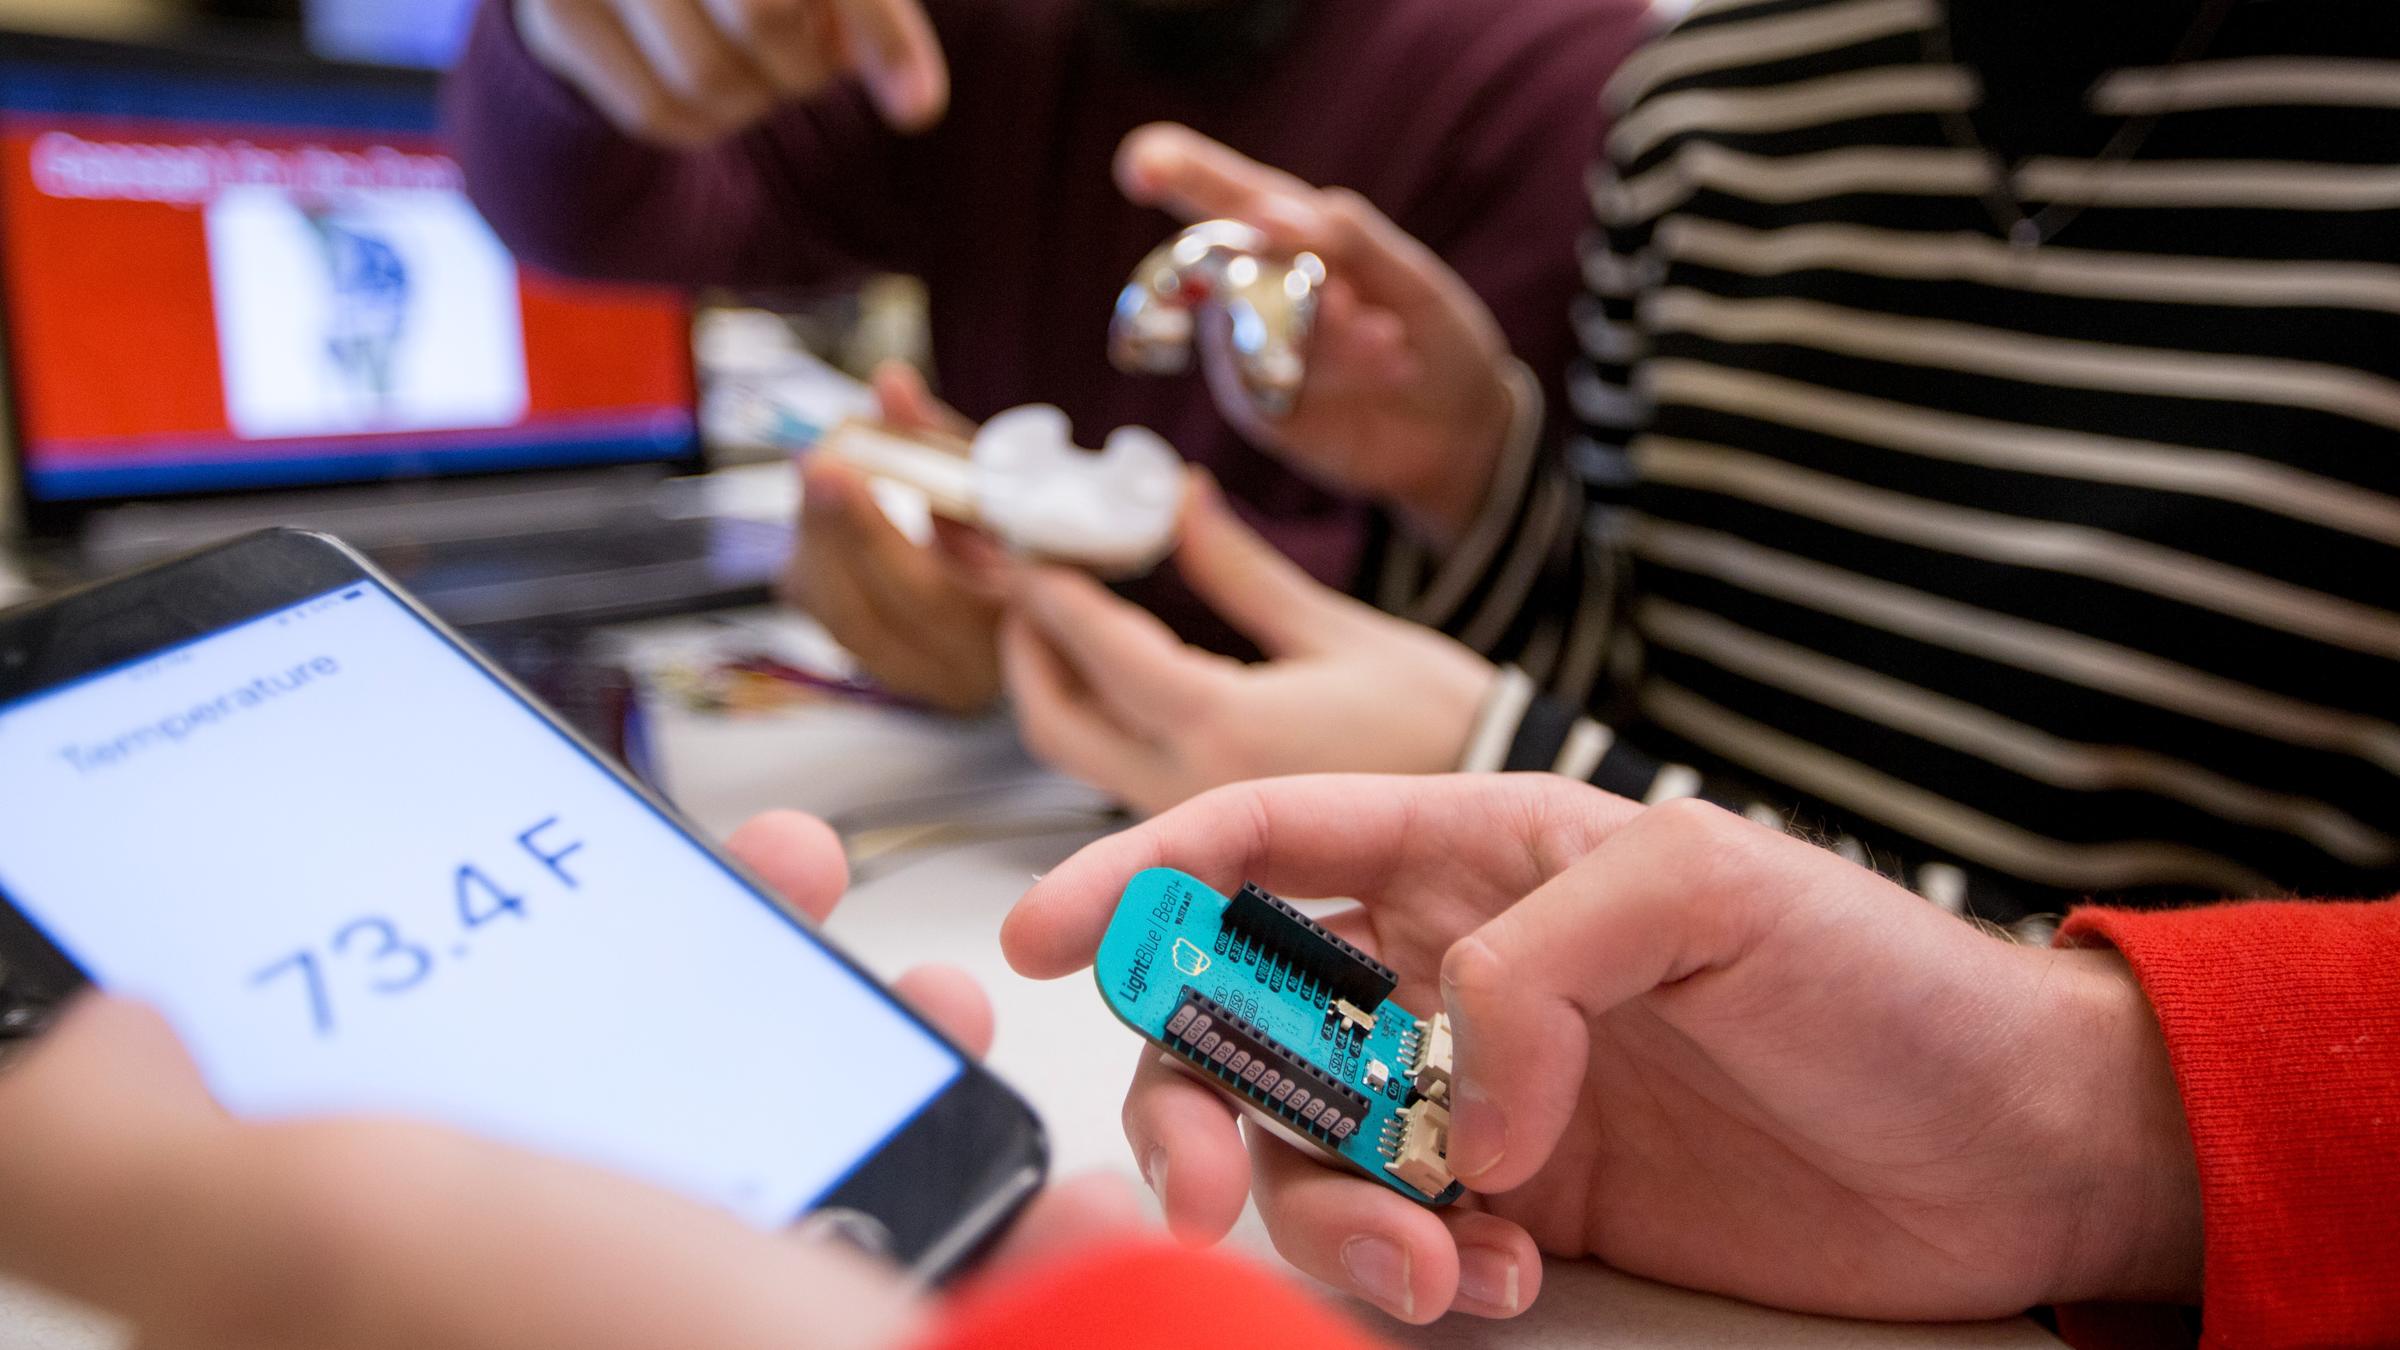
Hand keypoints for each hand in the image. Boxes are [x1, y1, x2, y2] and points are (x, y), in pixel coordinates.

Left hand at [0, 811, 1145, 1349]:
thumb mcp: (342, 1248)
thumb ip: (147, 1163)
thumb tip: (76, 1048)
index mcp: (378, 1306)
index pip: (294, 1131)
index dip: (330, 972)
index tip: (396, 847)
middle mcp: (532, 1308)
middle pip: (531, 1086)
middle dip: (613, 928)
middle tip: (686, 848)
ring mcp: (699, 1302)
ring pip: (708, 1096)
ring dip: (781, 969)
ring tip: (827, 903)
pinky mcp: (846, 1287)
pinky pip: (864, 1140)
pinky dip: (908, 1055)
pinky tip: (936, 1022)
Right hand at [516, 0, 947, 144]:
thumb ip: (876, 17)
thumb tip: (918, 111)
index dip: (871, 27)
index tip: (899, 82)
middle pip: (758, 20)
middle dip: (807, 59)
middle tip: (812, 46)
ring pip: (707, 81)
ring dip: (762, 97)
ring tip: (765, 60)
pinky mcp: (553, 19)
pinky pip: (658, 116)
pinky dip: (710, 123)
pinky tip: (723, 84)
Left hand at [780, 362, 1010, 713]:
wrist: (1039, 599)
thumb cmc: (1029, 535)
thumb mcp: (1002, 489)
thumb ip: (943, 441)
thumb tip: (889, 383)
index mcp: (1006, 633)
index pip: (925, 594)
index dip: (870, 533)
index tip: (835, 467)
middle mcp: (954, 673)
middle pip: (864, 615)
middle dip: (830, 530)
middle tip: (815, 460)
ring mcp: (912, 677)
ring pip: (835, 617)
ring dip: (817, 539)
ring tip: (820, 470)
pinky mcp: (876, 663)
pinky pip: (827, 615)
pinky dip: (817, 555)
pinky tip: (823, 508)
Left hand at [999, 478, 1495, 815]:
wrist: (1501, 810)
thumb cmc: (1442, 721)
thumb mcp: (1337, 629)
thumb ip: (1238, 568)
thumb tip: (1179, 499)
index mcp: (1222, 727)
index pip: (1097, 648)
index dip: (1047, 588)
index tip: (1025, 541)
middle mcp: (1189, 787)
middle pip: (1054, 723)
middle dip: (1028, 649)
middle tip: (1028, 584)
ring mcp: (1196, 820)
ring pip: (1079, 757)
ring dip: (1059, 687)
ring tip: (1066, 621)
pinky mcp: (1213, 833)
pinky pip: (1123, 777)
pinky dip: (1104, 720)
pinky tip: (1125, 674)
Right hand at [1003, 776, 2205, 1323]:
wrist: (2009, 1148)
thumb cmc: (1886, 980)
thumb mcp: (1717, 891)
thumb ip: (1542, 957)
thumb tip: (1453, 1095)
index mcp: (1484, 852)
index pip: (1270, 839)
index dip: (1140, 875)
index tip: (1039, 937)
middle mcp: (1456, 972)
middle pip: (1241, 1016)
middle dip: (1186, 1096)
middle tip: (1192, 1183)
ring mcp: (1480, 1097)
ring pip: (1303, 1150)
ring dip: (1316, 1216)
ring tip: (1425, 1263)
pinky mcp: (1520, 1206)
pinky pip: (1392, 1240)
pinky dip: (1404, 1272)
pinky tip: (1488, 1277)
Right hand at [1115, 124, 1519, 543]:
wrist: (1460, 430)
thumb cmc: (1432, 333)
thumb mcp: (1410, 276)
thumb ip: (1347, 238)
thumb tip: (1267, 213)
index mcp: (1290, 231)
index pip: (1219, 191)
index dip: (1174, 169)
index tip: (1140, 164)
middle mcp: (1255, 284)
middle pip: (1204, 258)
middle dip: (1266, 275)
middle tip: (1346, 300)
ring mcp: (1246, 349)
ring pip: (1247, 321)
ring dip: (1327, 331)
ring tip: (1389, 339)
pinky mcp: (1256, 405)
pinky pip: (1266, 378)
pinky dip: (1335, 368)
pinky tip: (1389, 366)